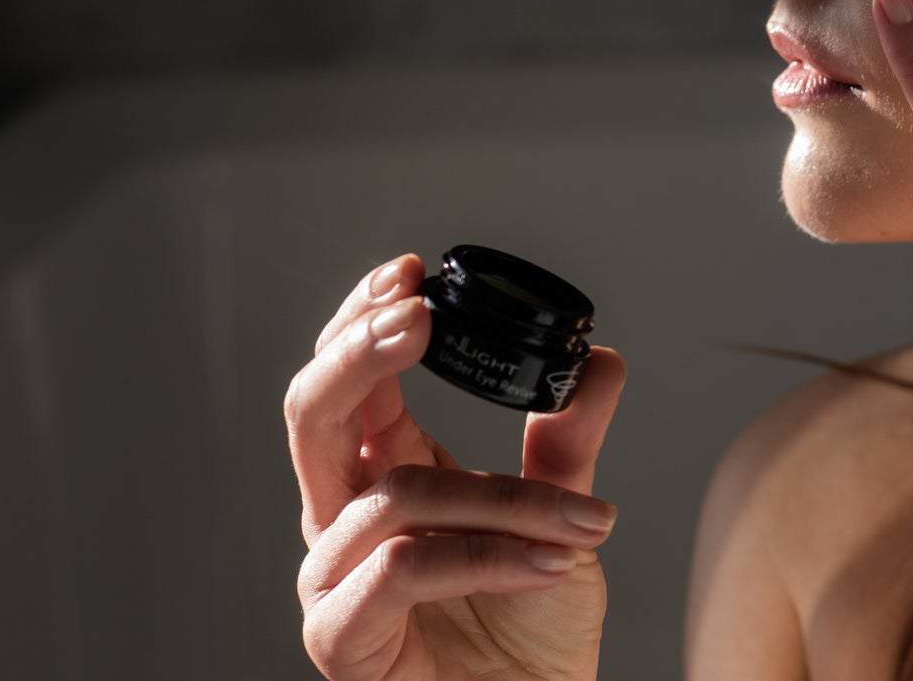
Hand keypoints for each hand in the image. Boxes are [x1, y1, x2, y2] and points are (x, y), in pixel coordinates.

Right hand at [285, 254, 627, 679]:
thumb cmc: (531, 635)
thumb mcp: (563, 517)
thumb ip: (570, 442)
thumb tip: (600, 361)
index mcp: (383, 474)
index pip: (347, 378)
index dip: (364, 320)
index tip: (413, 272)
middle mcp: (344, 520)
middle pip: (312, 414)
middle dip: (359, 352)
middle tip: (419, 314)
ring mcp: (333, 581)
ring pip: (396, 495)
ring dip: (506, 499)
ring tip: (588, 522)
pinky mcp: (342, 639)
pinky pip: (401, 567)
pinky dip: (488, 555)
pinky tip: (553, 562)